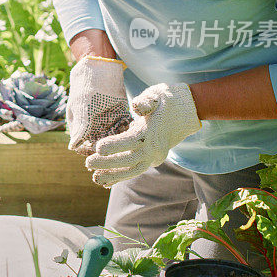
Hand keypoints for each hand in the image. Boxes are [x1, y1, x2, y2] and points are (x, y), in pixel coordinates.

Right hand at [67, 56, 131, 153]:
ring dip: (120, 142)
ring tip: (128, 146)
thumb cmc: (85, 85)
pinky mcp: (120, 114)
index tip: (101, 156)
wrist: (99, 67)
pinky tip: (135, 133)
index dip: (92, 153)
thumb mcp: (81, 105)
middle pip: (102, 145)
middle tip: (118, 155)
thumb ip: (80, 125)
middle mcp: (94, 127)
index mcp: (81, 127)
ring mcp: (107, 121)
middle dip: (109, 151)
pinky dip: (129, 131)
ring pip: (114, 138)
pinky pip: (125, 127)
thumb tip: (73, 146)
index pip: (85, 146)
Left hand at [85, 83, 201, 187]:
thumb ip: (145, 101)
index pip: (131, 141)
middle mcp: (154, 147)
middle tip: (89, 162)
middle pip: (129, 160)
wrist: (188, 111)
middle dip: (108, 163)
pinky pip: (136, 170)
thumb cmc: (167, 100)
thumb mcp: (156, 95)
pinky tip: (106, 181)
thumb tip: (136, 106)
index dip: (114, 145)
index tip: (98, 148)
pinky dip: (121, 176)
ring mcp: (155, 156)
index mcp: (152, 131)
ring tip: (95, 178)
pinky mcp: (153, 159)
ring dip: (114, 175)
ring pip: (133, 170)